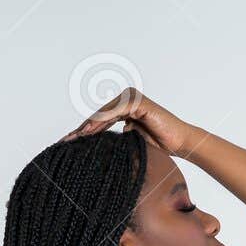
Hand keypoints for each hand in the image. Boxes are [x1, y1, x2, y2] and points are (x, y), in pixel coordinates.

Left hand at [58, 87, 199, 156]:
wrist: (180, 143)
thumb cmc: (159, 144)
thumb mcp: (130, 142)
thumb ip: (114, 139)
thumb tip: (96, 147)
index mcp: (123, 107)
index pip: (99, 120)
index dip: (84, 132)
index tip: (68, 144)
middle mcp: (126, 99)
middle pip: (99, 115)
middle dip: (82, 129)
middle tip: (65, 142)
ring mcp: (132, 98)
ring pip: (104, 114)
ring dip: (88, 127)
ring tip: (74, 139)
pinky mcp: (138, 102)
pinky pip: (115, 112)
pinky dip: (101, 122)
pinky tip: (89, 132)